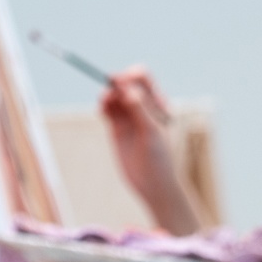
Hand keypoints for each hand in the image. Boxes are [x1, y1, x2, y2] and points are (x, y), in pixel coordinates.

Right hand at [99, 67, 199, 234]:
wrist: (153, 185)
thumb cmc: (160, 159)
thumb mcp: (152, 132)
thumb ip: (140, 109)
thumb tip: (127, 88)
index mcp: (158, 104)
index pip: (143, 79)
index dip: (130, 76)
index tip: (121, 83)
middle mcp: (143, 107)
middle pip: (125, 84)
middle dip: (116, 83)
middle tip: (110, 92)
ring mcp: (129, 117)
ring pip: (114, 96)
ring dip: (107, 94)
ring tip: (104, 102)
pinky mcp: (117, 128)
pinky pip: (108, 110)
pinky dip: (103, 106)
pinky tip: (101, 110)